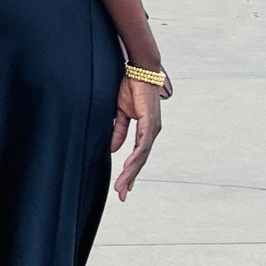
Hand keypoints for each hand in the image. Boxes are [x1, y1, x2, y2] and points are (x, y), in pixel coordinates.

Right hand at [111, 72, 169, 200]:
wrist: (139, 70)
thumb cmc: (131, 87)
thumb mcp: (121, 113)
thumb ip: (119, 131)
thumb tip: (113, 150)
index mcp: (146, 130)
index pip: (138, 156)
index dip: (130, 171)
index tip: (124, 186)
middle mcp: (152, 132)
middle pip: (140, 161)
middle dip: (130, 179)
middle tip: (122, 195)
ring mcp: (152, 128)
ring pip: (141, 156)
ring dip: (130, 172)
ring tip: (121, 187)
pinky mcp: (150, 122)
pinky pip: (142, 144)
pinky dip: (135, 157)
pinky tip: (128, 168)